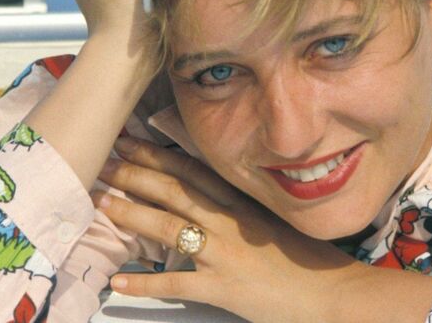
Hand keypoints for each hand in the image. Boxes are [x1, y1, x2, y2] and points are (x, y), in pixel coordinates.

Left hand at [93, 137, 364, 322]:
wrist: (330, 290)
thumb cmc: (305, 256)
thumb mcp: (273, 219)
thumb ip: (241, 206)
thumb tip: (209, 197)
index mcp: (241, 202)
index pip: (193, 170)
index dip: (158, 155)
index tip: (132, 141)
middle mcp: (229, 221)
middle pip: (174, 191)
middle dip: (135, 174)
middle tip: (103, 162)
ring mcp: (223, 253)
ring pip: (168, 228)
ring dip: (131, 215)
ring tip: (101, 204)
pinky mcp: (222, 287)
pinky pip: (176, 283)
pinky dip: (146, 282)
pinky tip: (118, 281)